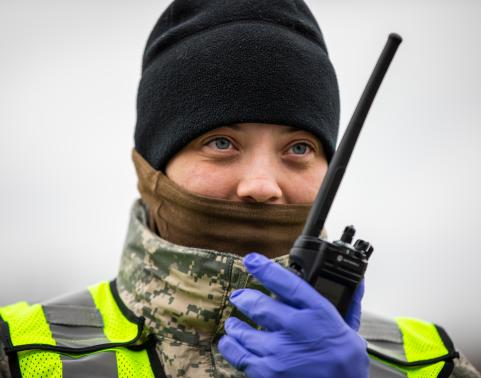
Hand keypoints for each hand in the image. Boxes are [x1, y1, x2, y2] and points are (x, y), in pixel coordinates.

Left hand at [218, 252, 368, 377]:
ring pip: (243, 330)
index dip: (265, 269)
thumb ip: (349, 304)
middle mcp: (296, 328)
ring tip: (234, 323)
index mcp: (317, 313)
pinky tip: (230, 342)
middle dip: (243, 298)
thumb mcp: (350, 330)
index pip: (286, 282)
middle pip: (258, 304)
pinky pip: (238, 354)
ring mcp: (279, 351)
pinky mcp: (267, 372)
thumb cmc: (345, 364)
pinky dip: (230, 346)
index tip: (251, 260)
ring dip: (235, 325)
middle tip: (239, 297)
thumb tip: (357, 283)